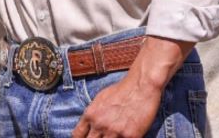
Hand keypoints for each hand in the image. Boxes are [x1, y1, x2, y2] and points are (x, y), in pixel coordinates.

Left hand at [72, 35, 192, 137]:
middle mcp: (100, 125)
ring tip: (113, 136)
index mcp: (90, 115)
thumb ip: (93, 115)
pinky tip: (124, 137)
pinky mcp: (131, 136)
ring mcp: (115, 132)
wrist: (141, 87)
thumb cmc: (121, 91)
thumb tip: (89, 126)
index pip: (77, 135)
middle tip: (101, 137)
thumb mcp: (99, 100)